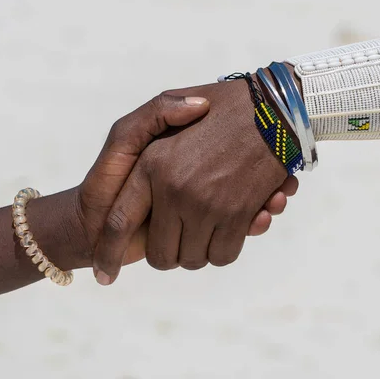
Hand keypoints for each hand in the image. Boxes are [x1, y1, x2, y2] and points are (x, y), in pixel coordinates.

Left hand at [92, 79, 290, 283]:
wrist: (275, 105)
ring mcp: (207, 204)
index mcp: (150, 165)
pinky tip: (232, 223)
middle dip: (169, 254)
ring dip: (199, 250)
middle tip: (181, 239)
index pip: (117, 223)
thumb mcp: (166, 102)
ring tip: (208, 224)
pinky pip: (223, 255)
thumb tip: (132, 177)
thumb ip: (143, 131)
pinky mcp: (238, 214)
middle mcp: (174, 189)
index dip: (108, 253)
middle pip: (160, 254)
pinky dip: (225, 248)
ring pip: (194, 259)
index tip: (104, 276)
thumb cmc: (219, 106)